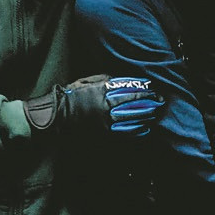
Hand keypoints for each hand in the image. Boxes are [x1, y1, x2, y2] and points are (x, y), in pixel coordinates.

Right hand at [24, 75, 162, 136]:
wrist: (56, 116)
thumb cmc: (70, 96)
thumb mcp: (86, 81)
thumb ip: (103, 79)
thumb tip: (119, 79)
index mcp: (102, 92)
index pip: (129, 91)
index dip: (143, 91)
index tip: (152, 89)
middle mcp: (106, 108)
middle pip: (133, 106)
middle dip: (148, 104)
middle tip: (158, 102)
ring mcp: (105, 123)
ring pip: (131, 121)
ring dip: (144, 118)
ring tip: (154, 116)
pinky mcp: (102, 135)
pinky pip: (123, 134)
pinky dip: (135, 132)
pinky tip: (143, 129)